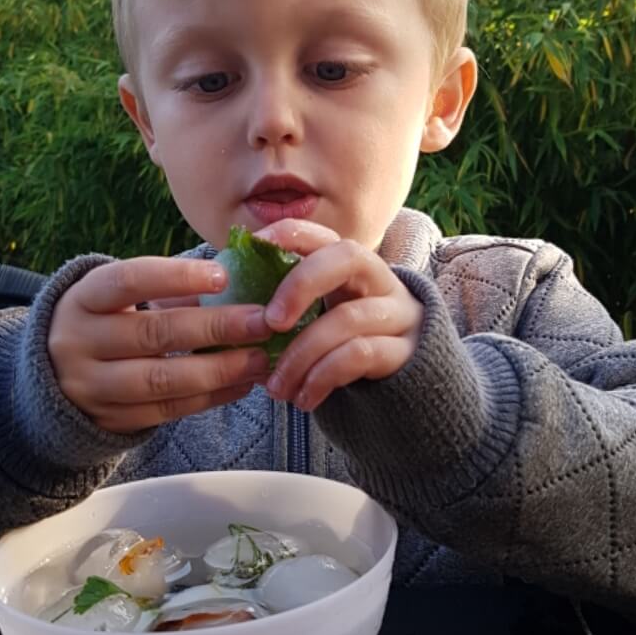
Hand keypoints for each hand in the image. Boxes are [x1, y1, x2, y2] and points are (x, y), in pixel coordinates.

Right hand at [48, 257, 273, 432]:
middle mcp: (80, 341)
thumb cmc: (104, 322)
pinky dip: (210, 398)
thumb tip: (238, 281)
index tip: (223, 275)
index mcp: (83, 298)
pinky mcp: (111, 419)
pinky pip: (167, 411)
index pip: (129, 280)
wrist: (52, 375)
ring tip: (259, 359)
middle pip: (153, 334)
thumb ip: (166, 289)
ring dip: (219, 370)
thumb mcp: (116, 298)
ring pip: (162, 380)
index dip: (177, 277)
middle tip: (262, 321)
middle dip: (215, 328)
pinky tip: (241, 384)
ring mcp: (92, 386)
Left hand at [256, 220, 422, 410]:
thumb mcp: (320, 321)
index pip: (323, 235)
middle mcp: (381, 280)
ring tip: (275, 388)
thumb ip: (288, 310)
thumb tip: (229, 311)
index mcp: (352, 267)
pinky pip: (359, 355)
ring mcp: (399, 314)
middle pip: (348, 257)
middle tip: (269, 323)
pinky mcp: (406, 352)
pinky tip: (303, 399)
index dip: (288, 234)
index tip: (254, 250)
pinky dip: (321, 378)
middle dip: (300, 283)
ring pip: (346, 318)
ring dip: (300, 356)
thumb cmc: (345, 351)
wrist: (405, 394)